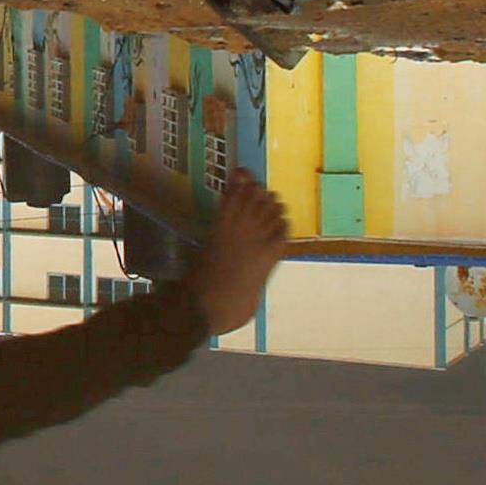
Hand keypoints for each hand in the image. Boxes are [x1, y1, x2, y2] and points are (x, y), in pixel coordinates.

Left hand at [194, 178, 291, 333]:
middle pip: (270, 209)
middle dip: (268, 202)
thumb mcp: (251, 303)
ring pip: (253, 201)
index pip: (283, 230)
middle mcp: (258, 240)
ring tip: (250, 181)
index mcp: (269, 259)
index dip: (280, 222)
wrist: (202, 306)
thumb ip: (254, 285)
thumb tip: (251, 284)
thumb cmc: (229, 311)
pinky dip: (235, 186)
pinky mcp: (218, 227)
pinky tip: (238, 174)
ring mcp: (239, 231)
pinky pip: (230, 201)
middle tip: (260, 197)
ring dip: (253, 189)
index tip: (275, 219)